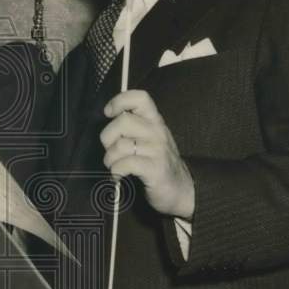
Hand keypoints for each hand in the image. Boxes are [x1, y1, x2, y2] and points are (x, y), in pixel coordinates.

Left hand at [100, 90, 194, 217]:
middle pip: (123, 121)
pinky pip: (125, 164)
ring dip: (110, 158)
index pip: (140, 98)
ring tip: (113, 165)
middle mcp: (157, 131)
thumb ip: (134, 127)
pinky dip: (116, 171)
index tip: (108, 112)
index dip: (120, 101)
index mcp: (155, 121)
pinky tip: (118, 175)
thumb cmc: (158, 162)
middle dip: (107, 137)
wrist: (181, 189)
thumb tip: (108, 122)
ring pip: (121, 145)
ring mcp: (157, 150)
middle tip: (110, 150)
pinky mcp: (155, 169)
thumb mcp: (151, 138)